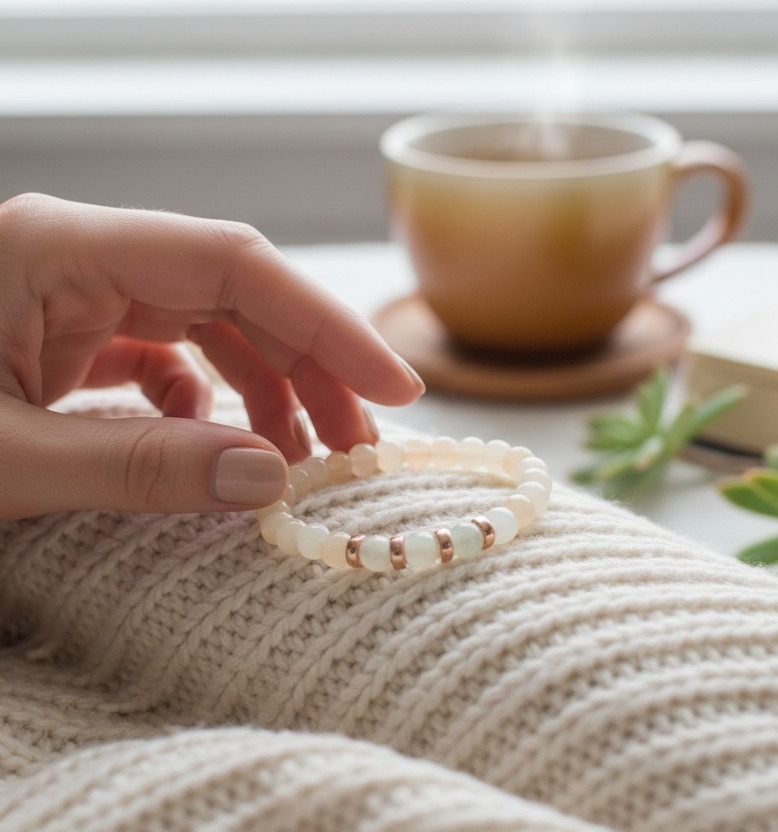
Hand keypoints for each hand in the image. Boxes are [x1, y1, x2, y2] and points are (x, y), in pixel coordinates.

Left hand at [0, 194, 423, 519]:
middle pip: (234, 296)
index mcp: (56, 249)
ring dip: (264, 390)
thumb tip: (269, 481)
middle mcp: (75, 257)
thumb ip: (139, 468)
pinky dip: (203, 404)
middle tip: (357, 446)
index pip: (233, 265)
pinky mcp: (63, 335)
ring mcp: (70, 296)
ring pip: (206, 326)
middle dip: (307, 369)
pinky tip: (211, 444)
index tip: (393, 388)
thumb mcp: (0, 463)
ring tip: (299, 460)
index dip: (326, 324)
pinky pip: (162, 356)